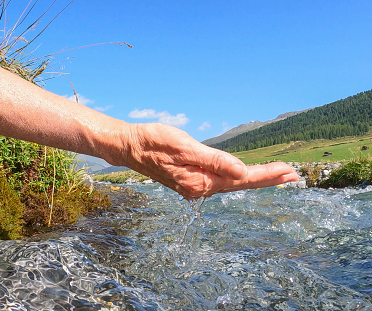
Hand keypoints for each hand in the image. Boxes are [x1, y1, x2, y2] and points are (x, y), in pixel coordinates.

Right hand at [119, 123, 298, 198]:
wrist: (128, 147)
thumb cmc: (153, 142)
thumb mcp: (184, 146)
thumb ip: (214, 160)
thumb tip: (241, 172)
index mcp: (199, 181)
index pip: (241, 180)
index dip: (266, 175)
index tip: (289, 172)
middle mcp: (198, 188)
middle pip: (239, 184)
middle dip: (266, 179)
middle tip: (293, 175)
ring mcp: (193, 186)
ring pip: (230, 183)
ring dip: (254, 178)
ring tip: (277, 174)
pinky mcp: (189, 180)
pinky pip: (218, 181)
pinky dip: (236, 177)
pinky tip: (245, 174)